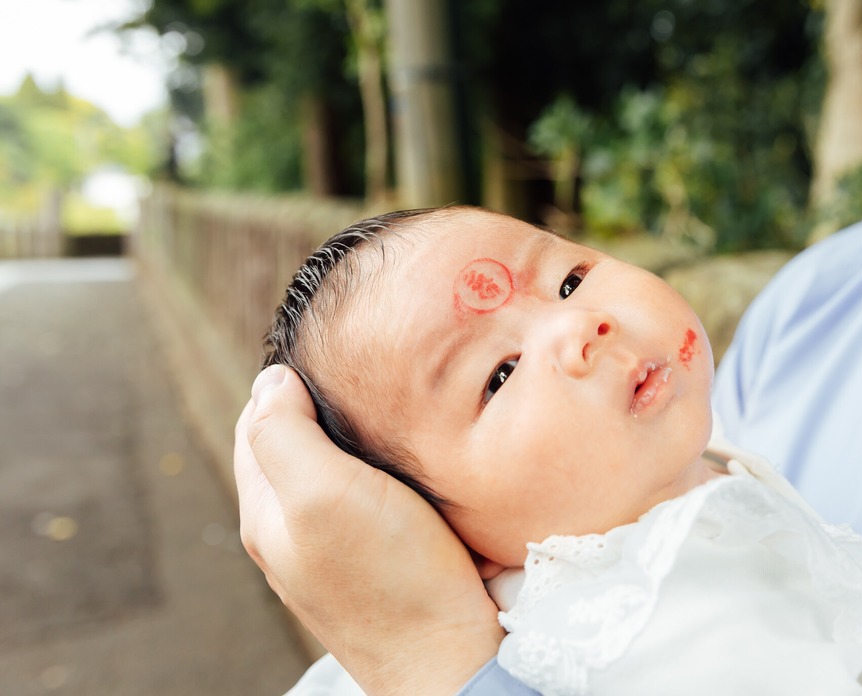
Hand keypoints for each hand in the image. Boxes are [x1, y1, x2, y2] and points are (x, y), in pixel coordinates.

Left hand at [234, 365, 503, 694]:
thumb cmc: (392, 577)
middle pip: (294, 444)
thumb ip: (285, 435)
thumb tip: (270, 381)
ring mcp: (335, 550)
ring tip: (392, 409)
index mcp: (266, 513)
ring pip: (336, 470)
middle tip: (366, 375)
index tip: (334, 356)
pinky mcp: (378, 561)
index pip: (256, 421)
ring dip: (357, 438)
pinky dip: (385, 471)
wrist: (452, 658)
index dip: (287, 381)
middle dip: (321, 405)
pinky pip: (371, 498)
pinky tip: (413, 464)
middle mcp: (292, 533)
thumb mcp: (325, 493)